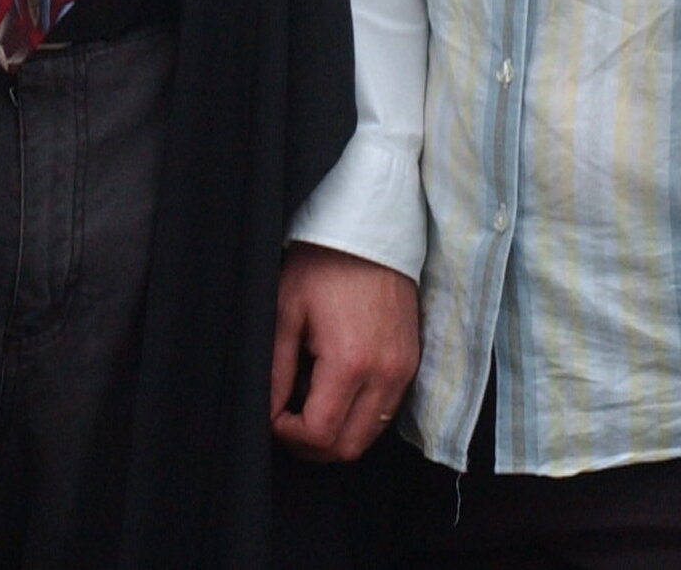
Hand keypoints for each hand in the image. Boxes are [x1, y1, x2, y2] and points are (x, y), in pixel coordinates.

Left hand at [267, 243, 418, 460]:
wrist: (369, 233)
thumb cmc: (324, 265)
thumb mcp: (286, 312)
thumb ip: (276, 371)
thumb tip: (268, 411)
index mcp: (350, 363)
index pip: (321, 434)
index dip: (289, 436)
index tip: (273, 417)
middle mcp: (385, 375)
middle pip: (349, 448)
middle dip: (312, 444)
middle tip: (287, 420)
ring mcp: (403, 371)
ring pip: (370, 435)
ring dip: (337, 432)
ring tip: (310, 401)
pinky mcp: (411, 364)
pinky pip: (386, 412)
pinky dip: (358, 415)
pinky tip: (335, 389)